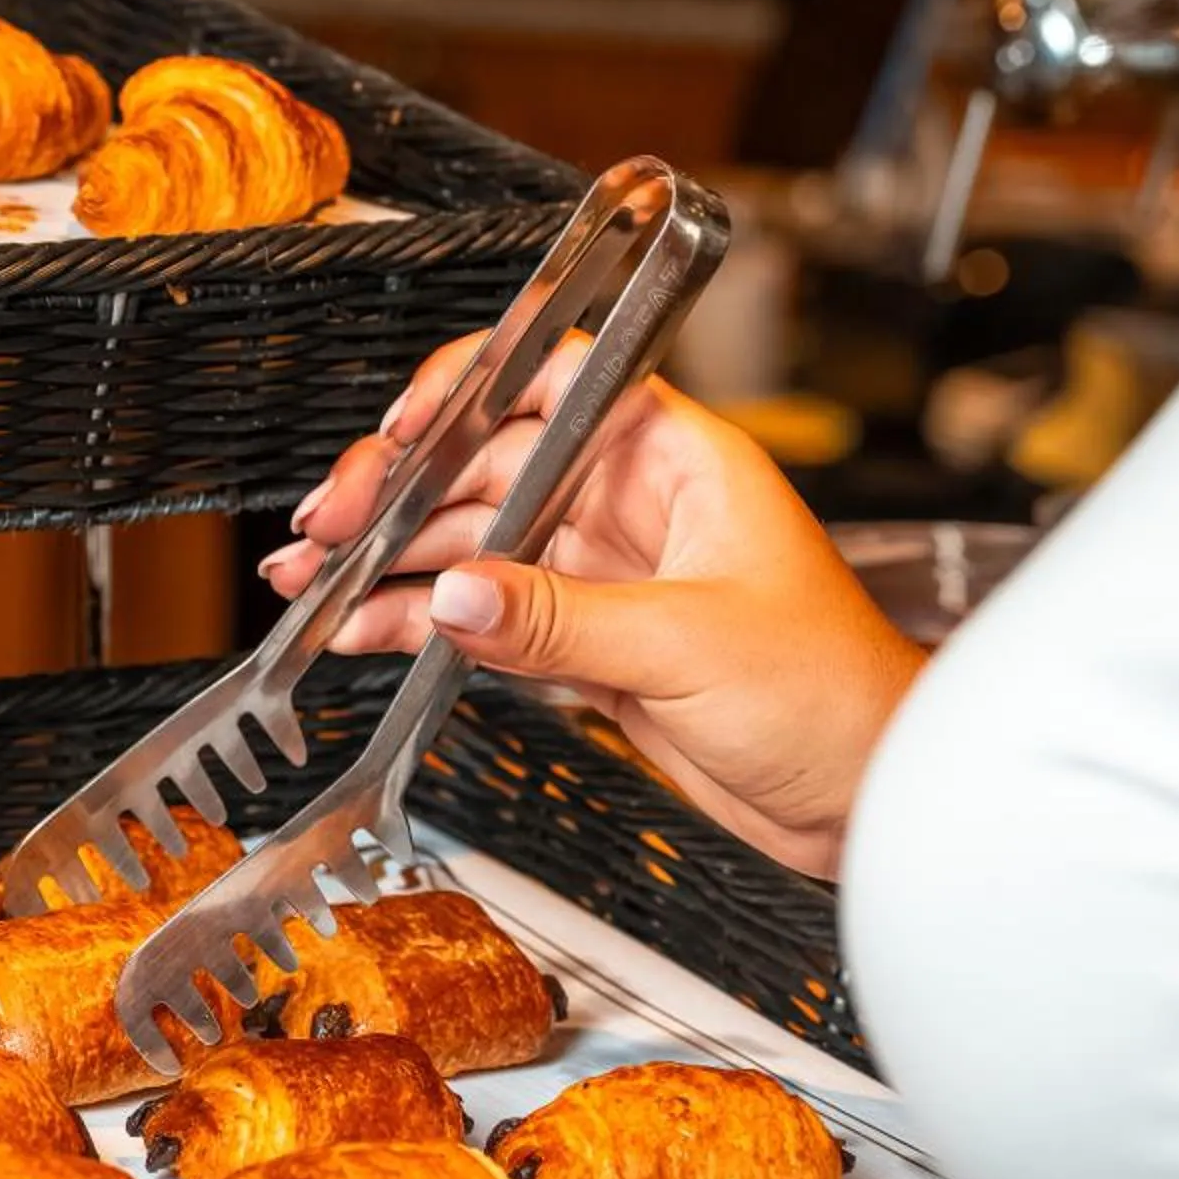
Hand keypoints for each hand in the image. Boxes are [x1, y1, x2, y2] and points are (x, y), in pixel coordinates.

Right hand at [262, 342, 923, 879]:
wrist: (864, 798)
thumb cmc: (836, 698)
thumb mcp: (690, 647)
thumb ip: (561, 621)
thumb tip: (460, 592)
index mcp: (676, 458)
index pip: (556, 380)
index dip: (470, 389)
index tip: (405, 427)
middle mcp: (632, 502)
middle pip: (490, 465)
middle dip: (399, 492)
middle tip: (331, 524)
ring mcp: (605, 573)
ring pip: (475, 547)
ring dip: (392, 562)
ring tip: (314, 581)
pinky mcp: (588, 644)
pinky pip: (488, 621)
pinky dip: (423, 625)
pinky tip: (364, 630)